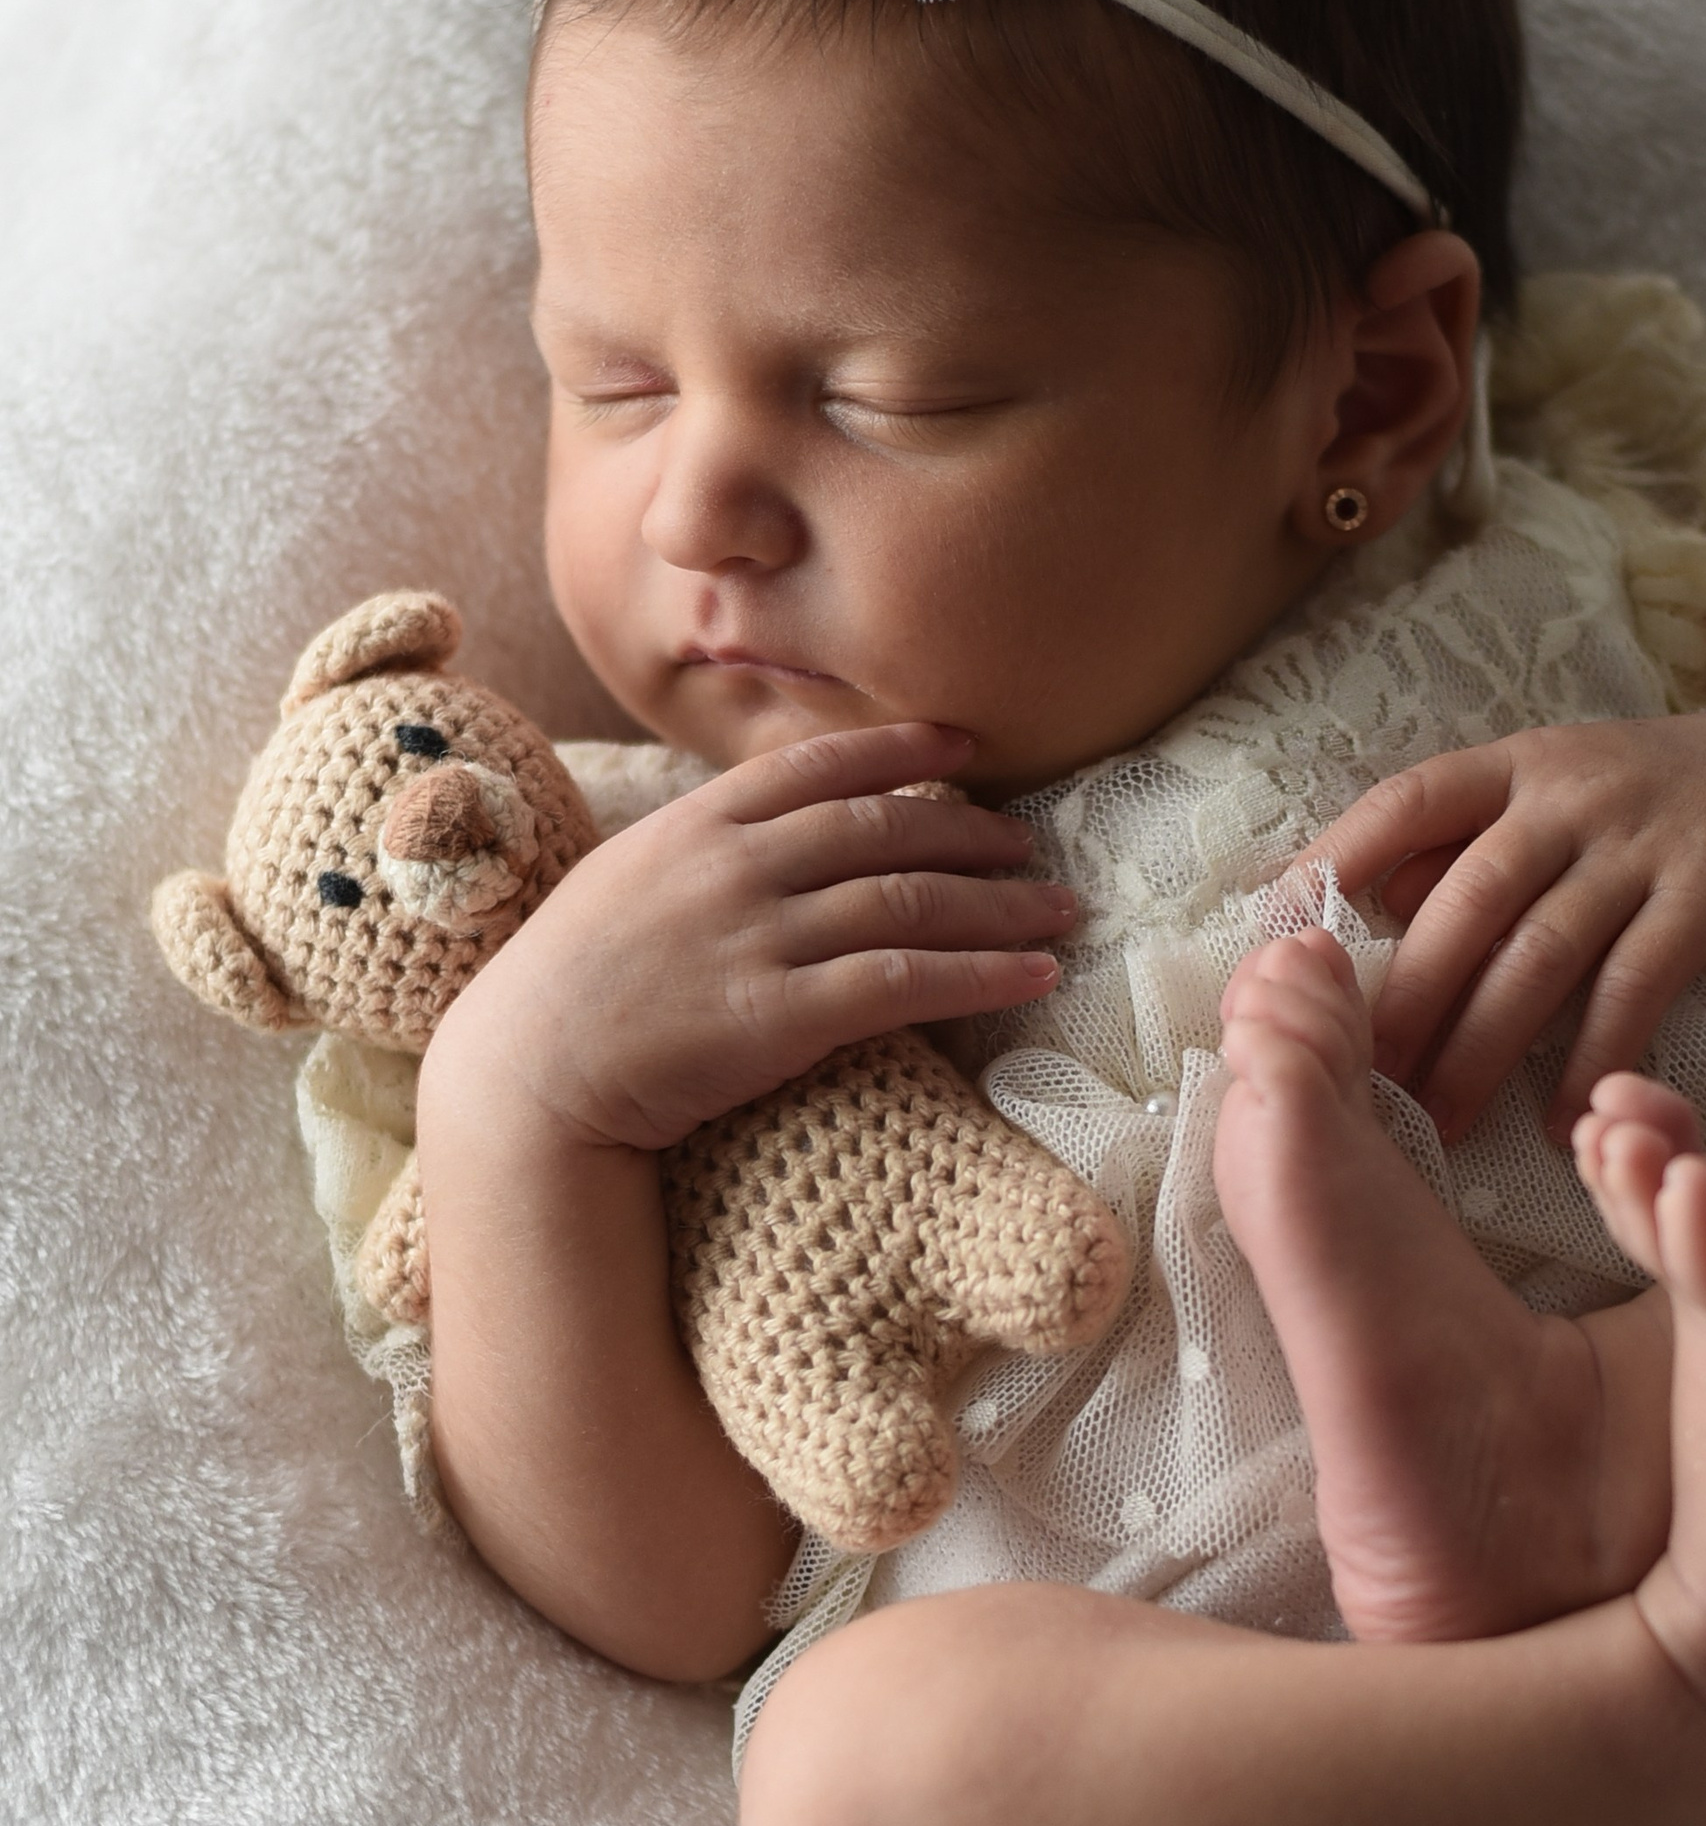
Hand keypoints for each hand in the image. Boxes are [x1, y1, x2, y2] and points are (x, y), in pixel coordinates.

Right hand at [426, 720, 1075, 1153]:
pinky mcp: (779, 1015)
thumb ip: (703, 850)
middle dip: (972, 832)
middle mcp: (734, 866)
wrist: (524, 1078)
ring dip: (1000, 904)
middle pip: (883, 828)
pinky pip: (904, 982)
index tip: (965, 747)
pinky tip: (1033, 975)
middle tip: (1032, 845)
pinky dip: (980, 974)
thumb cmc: (569, 990)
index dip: (900, 751)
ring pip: (909, 901)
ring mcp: (757, 937)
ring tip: (1061, 912)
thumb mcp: (626, 883)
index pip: (817, 766)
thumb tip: (775, 836)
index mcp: (696, 824)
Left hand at [1309, 716, 1705, 1141]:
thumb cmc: (1645, 807)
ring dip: (1482, 1047)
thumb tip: (1360, 905)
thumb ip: (1464, 842)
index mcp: (1514, 766)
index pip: (1406, 802)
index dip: (1335, 860)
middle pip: (1469, 900)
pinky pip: (1635, 990)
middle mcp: (1569, 795)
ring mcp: (1641, 844)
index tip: (1273, 934)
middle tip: (1353, 1081)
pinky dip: (1591, 1060)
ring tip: (1437, 1122)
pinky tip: (1558, 1123)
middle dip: (1406, 996)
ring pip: (1541, 954)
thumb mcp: (1551, 792)